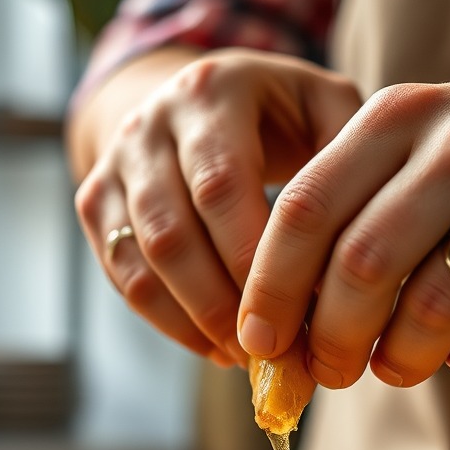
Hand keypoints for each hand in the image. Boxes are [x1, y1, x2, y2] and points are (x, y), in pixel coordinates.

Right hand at [73, 48, 361, 364]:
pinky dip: (170, 323)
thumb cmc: (277, 115)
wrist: (192, 96)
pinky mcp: (94, 202)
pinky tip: (215, 347)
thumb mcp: (323, 108)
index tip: (294, 316)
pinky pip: (124, 278)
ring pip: (141, 262)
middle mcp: (149, 122)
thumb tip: (356, 252)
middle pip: (171, 233)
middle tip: (269, 352)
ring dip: (195, 321)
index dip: (250, 261)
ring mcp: (114, 165)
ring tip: (244, 357)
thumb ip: (347, 160)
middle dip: (221, 304)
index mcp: (212, 92)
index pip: (221, 187)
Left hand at [237, 35, 449, 387]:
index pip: (306, 210)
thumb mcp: (422, 141)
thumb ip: (355, 211)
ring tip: (397, 367)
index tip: (258, 343)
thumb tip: (288, 319)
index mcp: (402, 118)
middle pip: (361, 267)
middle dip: (331, 340)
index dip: (269, 289)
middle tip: (329, 372)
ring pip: (434, 306)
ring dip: (402, 359)